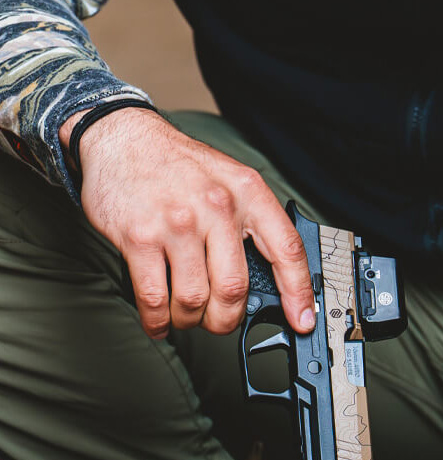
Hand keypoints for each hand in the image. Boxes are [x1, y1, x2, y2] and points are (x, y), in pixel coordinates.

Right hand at [59, 107, 314, 338]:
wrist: (125, 138)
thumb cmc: (181, 166)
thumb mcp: (232, 180)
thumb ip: (253, 224)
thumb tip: (271, 280)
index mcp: (248, 193)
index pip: (287, 250)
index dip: (298, 292)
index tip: (302, 320)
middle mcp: (217, 207)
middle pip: (234, 288)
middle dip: (227, 319)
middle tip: (220, 321)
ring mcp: (177, 223)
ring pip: (193, 299)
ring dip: (190, 320)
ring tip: (186, 315)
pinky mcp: (139, 237)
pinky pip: (154, 297)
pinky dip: (157, 320)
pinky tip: (159, 321)